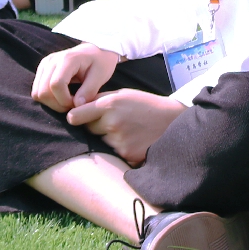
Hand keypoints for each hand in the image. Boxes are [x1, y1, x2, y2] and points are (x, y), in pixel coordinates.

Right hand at [32, 43, 119, 114]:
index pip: (56, 85)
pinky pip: (37, 91)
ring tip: (68, 101)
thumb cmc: (100, 62)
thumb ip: (89, 90)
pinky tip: (62, 97)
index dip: (65, 100)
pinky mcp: (42, 70)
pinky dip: (48, 99)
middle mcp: (51, 60)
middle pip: (43, 91)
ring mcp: (44, 64)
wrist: (95, 51)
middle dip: (57, 104)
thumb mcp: (101, 75)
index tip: (78, 103)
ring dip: (52, 103)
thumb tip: (76, 105)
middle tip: (73, 105)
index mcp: (67, 59)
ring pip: (37, 93)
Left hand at [67, 89, 184, 166]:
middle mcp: (111, 123)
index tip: (76, 118)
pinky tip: (133, 140)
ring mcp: (119, 141)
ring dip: (108, 139)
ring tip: (127, 131)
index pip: (75, 116)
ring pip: (101, 142)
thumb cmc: (146, 105)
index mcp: (109, 104)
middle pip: (88, 130)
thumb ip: (101, 100)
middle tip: (114, 122)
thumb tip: (76, 107)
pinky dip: (120, 148)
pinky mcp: (126, 155)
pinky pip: (113, 153)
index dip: (75, 117)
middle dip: (96, 127)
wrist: (173, 121)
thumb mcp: (124, 94)